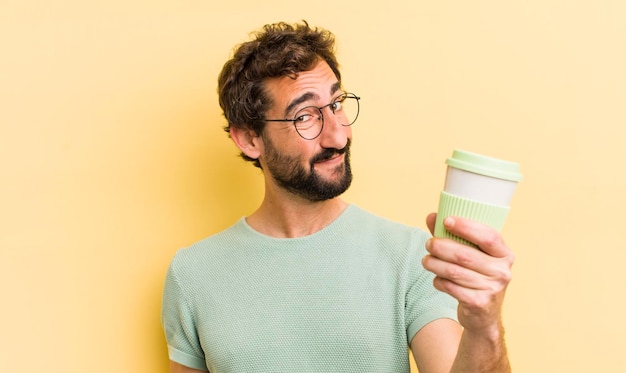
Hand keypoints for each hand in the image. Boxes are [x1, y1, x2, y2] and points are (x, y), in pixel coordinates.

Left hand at [423, 213, 514, 333]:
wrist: (484, 315)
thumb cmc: (476, 277)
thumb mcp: (472, 255)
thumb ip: (453, 235)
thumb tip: (432, 216)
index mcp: (504, 254)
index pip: (488, 236)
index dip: (466, 227)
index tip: (446, 220)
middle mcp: (502, 271)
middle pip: (465, 255)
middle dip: (441, 247)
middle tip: (428, 244)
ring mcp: (492, 288)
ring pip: (454, 272)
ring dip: (435, 264)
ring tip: (426, 261)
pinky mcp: (479, 303)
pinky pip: (451, 287)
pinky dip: (439, 281)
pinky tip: (437, 279)